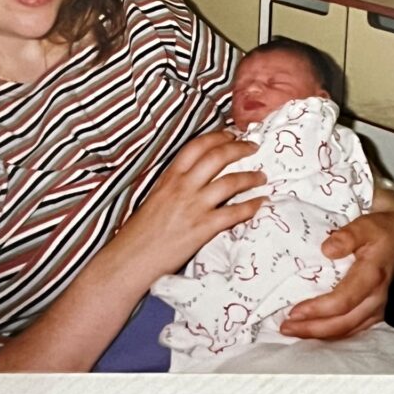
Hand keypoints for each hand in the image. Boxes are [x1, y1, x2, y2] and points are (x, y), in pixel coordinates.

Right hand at [113, 130, 266, 279]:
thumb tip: (193, 180)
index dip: (217, 137)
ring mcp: (194, 207)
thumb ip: (172, 186)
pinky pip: (233, 213)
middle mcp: (182, 187)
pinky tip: (261, 203)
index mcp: (168, 178)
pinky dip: (251, 206)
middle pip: (217, 157)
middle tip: (252, 147)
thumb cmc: (139, 233)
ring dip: (250, 177)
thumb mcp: (153, 198)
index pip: (196, 147)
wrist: (131, 259)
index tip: (231, 134)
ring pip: (230, 182)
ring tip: (262, 177)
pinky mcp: (202, 228)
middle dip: (239, 148)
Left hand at [279, 192, 393, 339]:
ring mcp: (381, 306)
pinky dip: (335, 333)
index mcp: (373, 274)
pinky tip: (318, 332)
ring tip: (296, 332)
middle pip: (344, 322)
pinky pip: (356, 327)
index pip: (343, 300)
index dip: (318, 310)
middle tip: (285, 328)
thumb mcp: (368, 223)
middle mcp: (379, 296)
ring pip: (350, 329)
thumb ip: (349, 235)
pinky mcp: (380, 309)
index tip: (293, 312)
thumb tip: (326, 250)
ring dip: (322, 334)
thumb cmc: (385, 227)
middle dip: (313, 329)